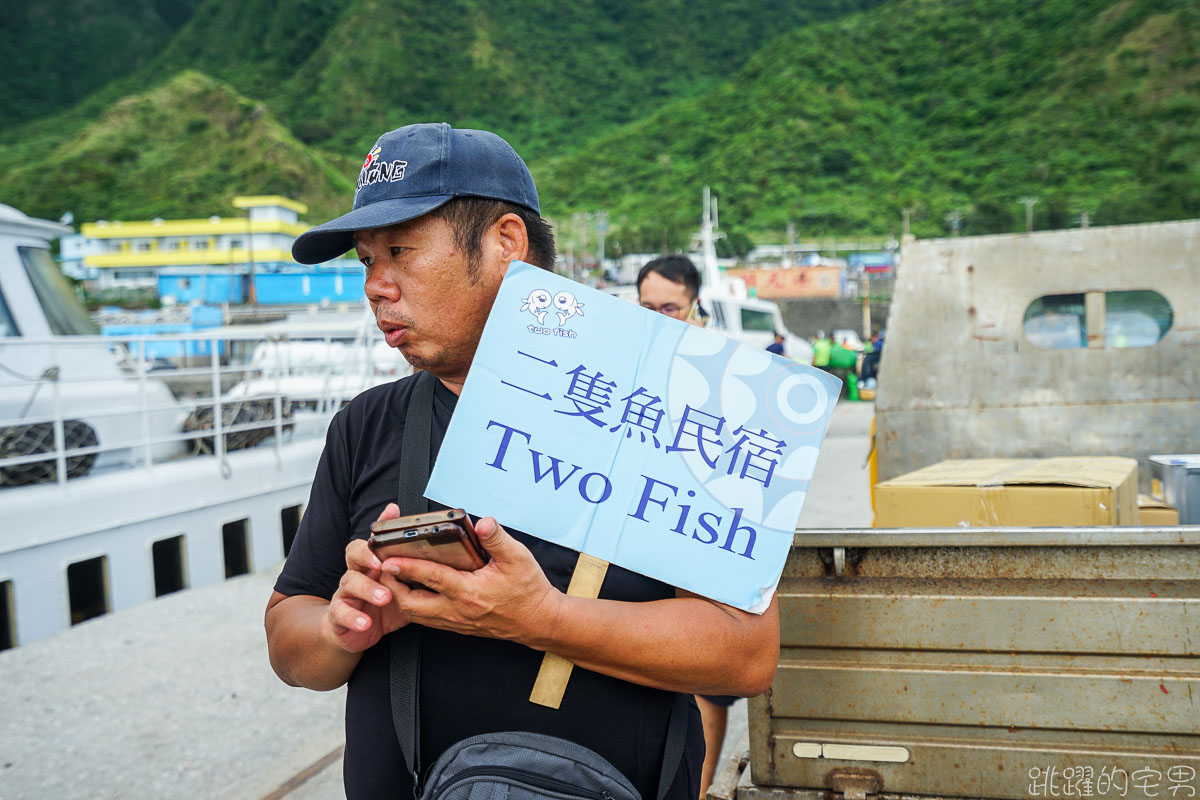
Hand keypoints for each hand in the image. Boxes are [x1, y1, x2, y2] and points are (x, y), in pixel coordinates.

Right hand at [321, 503, 410, 653]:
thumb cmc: (383, 606)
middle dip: (367, 555)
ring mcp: (346, 593)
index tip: (392, 511)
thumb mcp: (404, 587)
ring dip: (367, 589)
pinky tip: (365, 622)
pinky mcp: (339, 614)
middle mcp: (357, 573)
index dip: (381, 524)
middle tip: (382, 563)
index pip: (374, 538)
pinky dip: (353, 617)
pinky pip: (341, 613)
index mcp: (373, 563)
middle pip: (354, 553)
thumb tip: (445, 556)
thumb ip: (417, 571)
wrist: (355, 633)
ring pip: (349, 583)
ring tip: (385, 597)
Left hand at [379, 517, 561, 645]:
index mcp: (470, 592)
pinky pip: (426, 619)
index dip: (407, 567)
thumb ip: (496, 539)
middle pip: (412, 603)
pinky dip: (413, 605)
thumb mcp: (518, 558)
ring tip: (392, 577)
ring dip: (400, 597)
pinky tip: (412, 591)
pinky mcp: (458, 626)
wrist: (538, 621)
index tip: (387, 558)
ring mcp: (456, 621)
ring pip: (416, 614)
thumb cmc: (528, 590)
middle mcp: (458, 610)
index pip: (431, 577)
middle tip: (382, 567)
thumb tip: (481, 523)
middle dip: (391, 586)